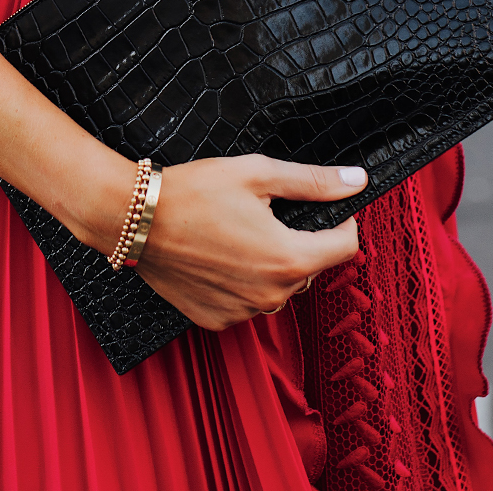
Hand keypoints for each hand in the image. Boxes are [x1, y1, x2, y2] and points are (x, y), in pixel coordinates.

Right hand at [131, 155, 366, 329]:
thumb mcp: (259, 174)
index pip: (346, 248)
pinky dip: (243, 282)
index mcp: (288, 259)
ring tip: (239, 233)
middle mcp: (270, 295)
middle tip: (267, 215)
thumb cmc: (193, 192)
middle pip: (311, 268)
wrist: (136, 219)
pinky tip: (221, 256)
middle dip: (300, 241)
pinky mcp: (217, 319)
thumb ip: (314, 181)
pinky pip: (248, 302)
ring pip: (280, 287)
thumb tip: (356, 181)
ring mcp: (243, 312)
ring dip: (272, 264)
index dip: (341, 222)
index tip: (325, 209)